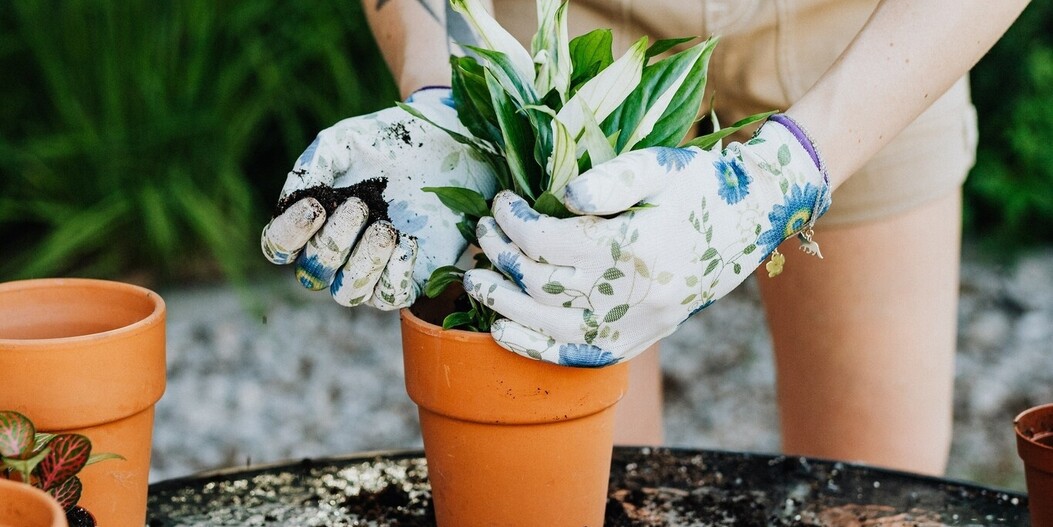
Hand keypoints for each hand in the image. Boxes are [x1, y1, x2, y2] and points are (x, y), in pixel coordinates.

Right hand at [261, 87, 494, 309]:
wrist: (443, 143)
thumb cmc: (388, 142)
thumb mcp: (346, 141)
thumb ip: (314, 164)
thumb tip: (292, 197)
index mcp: (313, 222)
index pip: (279, 247)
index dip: (289, 234)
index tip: (315, 206)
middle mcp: (336, 254)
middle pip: (314, 273)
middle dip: (333, 242)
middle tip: (358, 206)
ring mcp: (372, 269)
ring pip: (349, 293)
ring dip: (363, 263)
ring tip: (385, 228)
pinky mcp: (410, 276)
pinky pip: (391, 297)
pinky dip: (396, 274)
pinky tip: (408, 242)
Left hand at [463, 116, 829, 365]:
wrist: (750, 221)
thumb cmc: (698, 186)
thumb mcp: (658, 165)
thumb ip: (609, 179)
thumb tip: (560, 198)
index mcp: (633, 246)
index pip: (548, 241)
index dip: (513, 221)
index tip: (501, 202)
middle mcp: (633, 294)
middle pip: (540, 283)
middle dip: (500, 256)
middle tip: (481, 233)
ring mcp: (637, 325)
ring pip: (550, 325)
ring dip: (503, 304)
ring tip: (475, 280)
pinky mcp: (639, 340)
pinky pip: (579, 355)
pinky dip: (536, 348)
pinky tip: (503, 332)